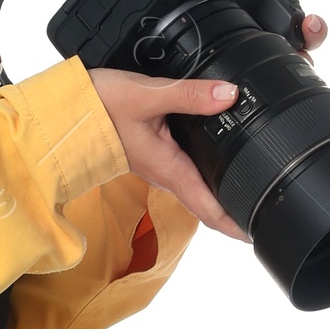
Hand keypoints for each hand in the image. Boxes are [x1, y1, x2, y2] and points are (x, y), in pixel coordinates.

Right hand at [89, 13, 329, 243]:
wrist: (66, 111)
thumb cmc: (99, 107)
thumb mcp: (147, 96)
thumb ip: (190, 95)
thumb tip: (229, 95)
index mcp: (169, 169)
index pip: (208, 209)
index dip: (235, 225)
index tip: (258, 233)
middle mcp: (165, 175)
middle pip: (206, 206)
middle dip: (234, 216)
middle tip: (263, 216)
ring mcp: (159, 168)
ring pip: (197, 191)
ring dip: (221, 198)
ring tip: (249, 194)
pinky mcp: (153, 156)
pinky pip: (186, 174)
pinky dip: (206, 177)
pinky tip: (218, 163)